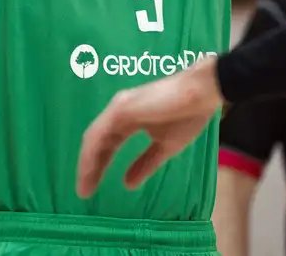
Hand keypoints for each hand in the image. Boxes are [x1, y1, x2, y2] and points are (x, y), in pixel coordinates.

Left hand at [76, 56, 225, 196]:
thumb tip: (128, 184)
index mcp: (129, 121)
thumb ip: (145, 164)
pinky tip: (89, 168)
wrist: (201, 94)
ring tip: (84, 186)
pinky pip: (99, 133)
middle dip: (90, 168)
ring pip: (94, 138)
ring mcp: (118, 108)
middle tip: (83, 192)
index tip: (92, 188)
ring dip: (87, 162)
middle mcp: (119, 113)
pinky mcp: (120, 108)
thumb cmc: (187, 116)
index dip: (99, 166)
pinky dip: (91, 151)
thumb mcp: (164, 147)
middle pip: (97, 143)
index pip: (108, 145)